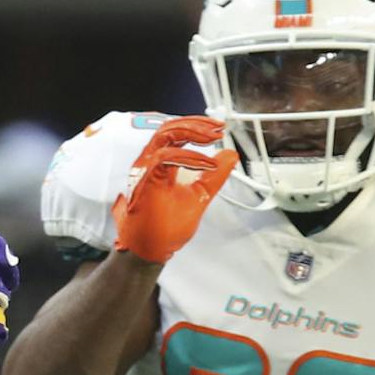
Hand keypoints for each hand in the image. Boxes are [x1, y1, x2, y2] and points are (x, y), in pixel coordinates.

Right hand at [112, 117, 238, 264]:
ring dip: (192, 133)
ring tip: (212, 138)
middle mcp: (150, 163)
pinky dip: (188, 157)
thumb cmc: (164, 228)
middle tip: (218, 129)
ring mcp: (145, 171)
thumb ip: (214, 176)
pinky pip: (164, 158)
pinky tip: (206, 164)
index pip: (176, 133)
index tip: (219, 130)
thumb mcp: (200, 195)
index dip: (197, 127)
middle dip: (196, 124)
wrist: (150, 250)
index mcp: (161, 164)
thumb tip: (229, 155)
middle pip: (169, 128)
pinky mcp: (144, 182)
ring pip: (164, 136)